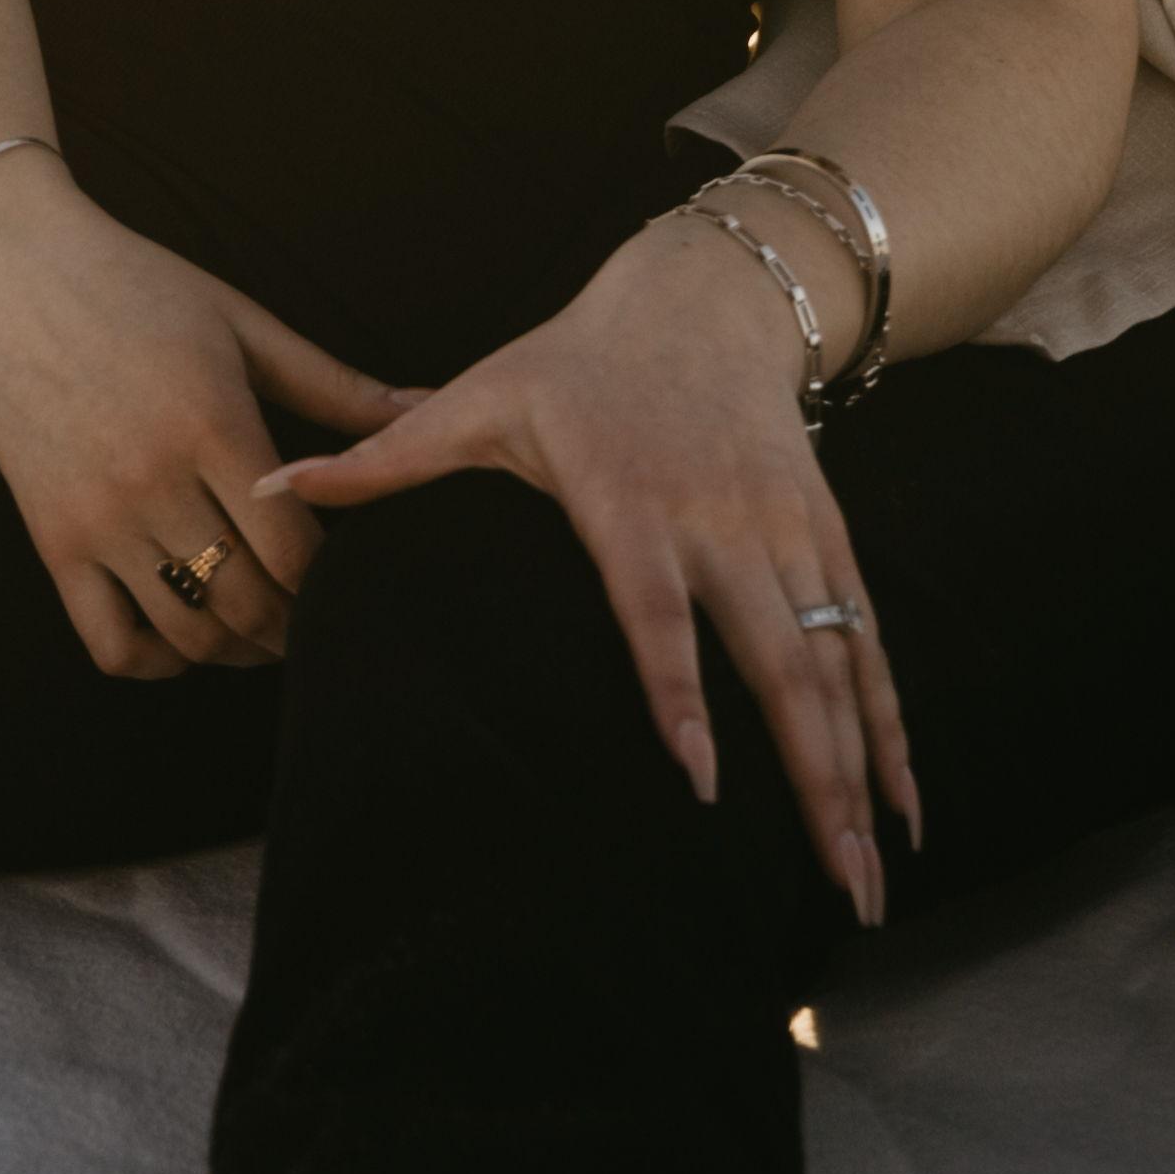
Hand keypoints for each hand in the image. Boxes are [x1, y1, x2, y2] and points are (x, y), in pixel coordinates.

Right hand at [0, 161, 407, 679]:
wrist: (13, 271)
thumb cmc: (136, 285)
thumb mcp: (241, 322)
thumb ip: (332, 385)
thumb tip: (425, 410)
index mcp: (213, 424)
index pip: (296, 550)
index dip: (331, 579)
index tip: (347, 572)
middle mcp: (154, 481)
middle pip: (248, 603)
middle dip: (294, 626)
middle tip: (316, 619)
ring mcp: (98, 518)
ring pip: (187, 634)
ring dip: (236, 651)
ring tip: (260, 630)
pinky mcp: (52, 539)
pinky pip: (109, 642)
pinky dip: (156, 663)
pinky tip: (182, 637)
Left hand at [257, 202, 917, 920]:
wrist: (704, 291)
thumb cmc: (575, 361)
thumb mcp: (481, 396)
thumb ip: (385, 457)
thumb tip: (269, 489)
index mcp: (628, 498)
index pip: (654, 608)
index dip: (676, 689)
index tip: (696, 779)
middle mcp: (718, 520)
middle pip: (771, 659)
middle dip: (805, 772)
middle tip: (828, 882)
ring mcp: (783, 531)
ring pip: (831, 663)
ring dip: (856, 770)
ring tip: (866, 879)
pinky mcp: (826, 535)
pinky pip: (867, 641)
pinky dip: (891, 724)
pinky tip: (905, 806)